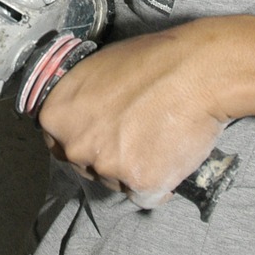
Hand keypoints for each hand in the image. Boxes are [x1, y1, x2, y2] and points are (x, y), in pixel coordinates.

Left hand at [38, 23, 229, 206]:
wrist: (197, 72)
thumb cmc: (152, 61)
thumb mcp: (98, 68)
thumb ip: (82, 99)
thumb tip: (83, 112)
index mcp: (56, 114)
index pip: (56, 142)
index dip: (82, 138)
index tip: (100, 135)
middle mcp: (74, 145)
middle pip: (85, 166)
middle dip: (107, 155)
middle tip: (134, 134)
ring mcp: (106, 167)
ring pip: (116, 181)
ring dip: (133, 168)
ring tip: (157, 136)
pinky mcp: (139, 183)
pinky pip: (146, 194)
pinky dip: (159, 182)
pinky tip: (170, 154)